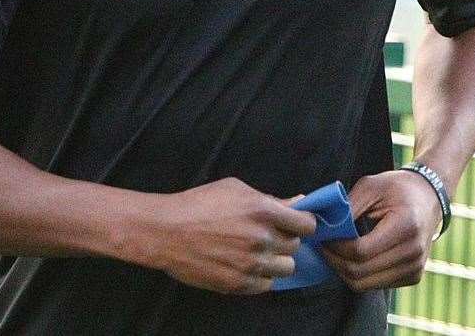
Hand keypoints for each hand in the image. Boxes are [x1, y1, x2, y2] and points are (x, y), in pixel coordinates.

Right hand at [141, 177, 316, 294]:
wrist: (167, 231)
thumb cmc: (200, 203)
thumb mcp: (235, 189)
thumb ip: (270, 199)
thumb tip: (298, 202)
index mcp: (264, 210)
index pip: (306, 225)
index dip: (303, 224)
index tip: (296, 225)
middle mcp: (262, 238)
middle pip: (295, 247)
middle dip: (285, 240)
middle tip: (267, 235)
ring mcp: (251, 264)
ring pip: (285, 269)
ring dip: (275, 260)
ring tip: (257, 252)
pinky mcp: (239, 284)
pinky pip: (266, 285)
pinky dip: (260, 276)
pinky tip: (245, 265)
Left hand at [320, 170, 442, 290]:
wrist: (428, 198)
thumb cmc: (396, 188)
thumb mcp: (370, 187)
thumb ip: (348, 208)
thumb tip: (323, 227)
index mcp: (405, 226)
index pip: (361, 251)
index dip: (336, 247)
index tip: (322, 237)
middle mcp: (413, 253)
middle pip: (360, 272)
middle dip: (335, 261)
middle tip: (322, 246)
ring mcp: (415, 268)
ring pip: (365, 284)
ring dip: (344, 270)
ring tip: (334, 251)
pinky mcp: (413, 277)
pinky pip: (376, 284)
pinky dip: (359, 274)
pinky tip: (353, 256)